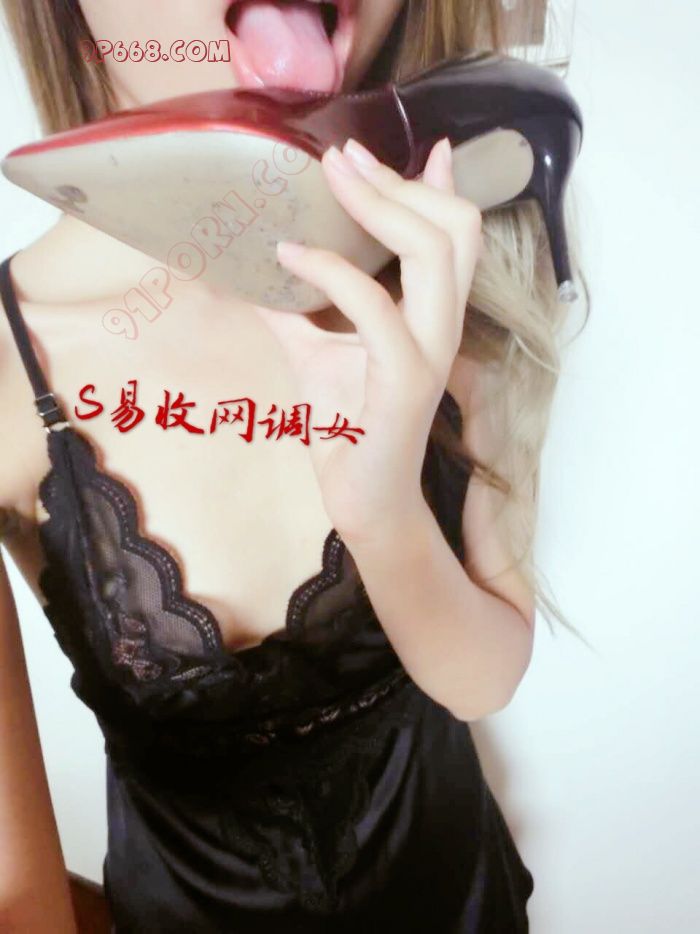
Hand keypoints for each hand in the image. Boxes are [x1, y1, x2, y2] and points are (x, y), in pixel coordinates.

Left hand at [267, 136, 482, 541]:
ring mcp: (431, 352)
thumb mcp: (316, 351)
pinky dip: (330, 271)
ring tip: (329, 179)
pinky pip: (375, 307)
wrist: (362, 499)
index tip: (401, 146)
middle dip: (398, 181)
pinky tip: (289, 256)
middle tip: (342, 155)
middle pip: (455, 228)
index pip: (455, 235)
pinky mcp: (405, 380)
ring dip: (378, 206)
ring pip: (435, 254)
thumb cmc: (346, 428)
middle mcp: (443, 327)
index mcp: (433, 316)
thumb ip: (302, 307)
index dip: (435, 184)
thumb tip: (259, 265)